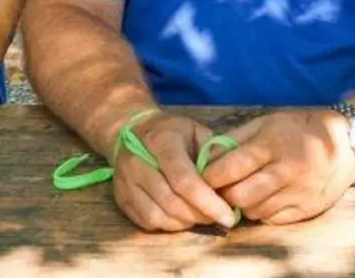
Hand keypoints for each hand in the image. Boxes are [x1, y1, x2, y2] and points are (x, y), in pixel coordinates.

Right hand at [111, 112, 236, 232]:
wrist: (129, 129)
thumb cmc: (171, 132)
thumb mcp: (196, 130)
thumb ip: (213, 152)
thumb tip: (233, 180)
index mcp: (161, 141)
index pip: (183, 179)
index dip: (207, 201)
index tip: (229, 215)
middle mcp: (138, 162)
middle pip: (171, 201)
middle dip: (200, 215)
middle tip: (220, 217)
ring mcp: (125, 182)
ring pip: (158, 216)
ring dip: (186, 222)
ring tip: (203, 216)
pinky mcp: (121, 199)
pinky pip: (147, 222)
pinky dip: (169, 226)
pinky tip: (184, 218)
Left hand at [200, 109, 354, 225]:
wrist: (345, 144)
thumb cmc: (299, 129)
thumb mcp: (268, 122)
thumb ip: (236, 139)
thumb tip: (206, 156)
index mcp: (273, 144)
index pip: (231, 166)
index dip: (210, 176)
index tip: (202, 177)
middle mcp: (286, 170)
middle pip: (239, 195)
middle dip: (224, 195)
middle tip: (222, 189)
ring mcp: (298, 192)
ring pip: (254, 211)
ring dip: (243, 204)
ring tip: (245, 191)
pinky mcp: (306, 208)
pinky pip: (272, 219)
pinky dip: (262, 211)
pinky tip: (265, 198)